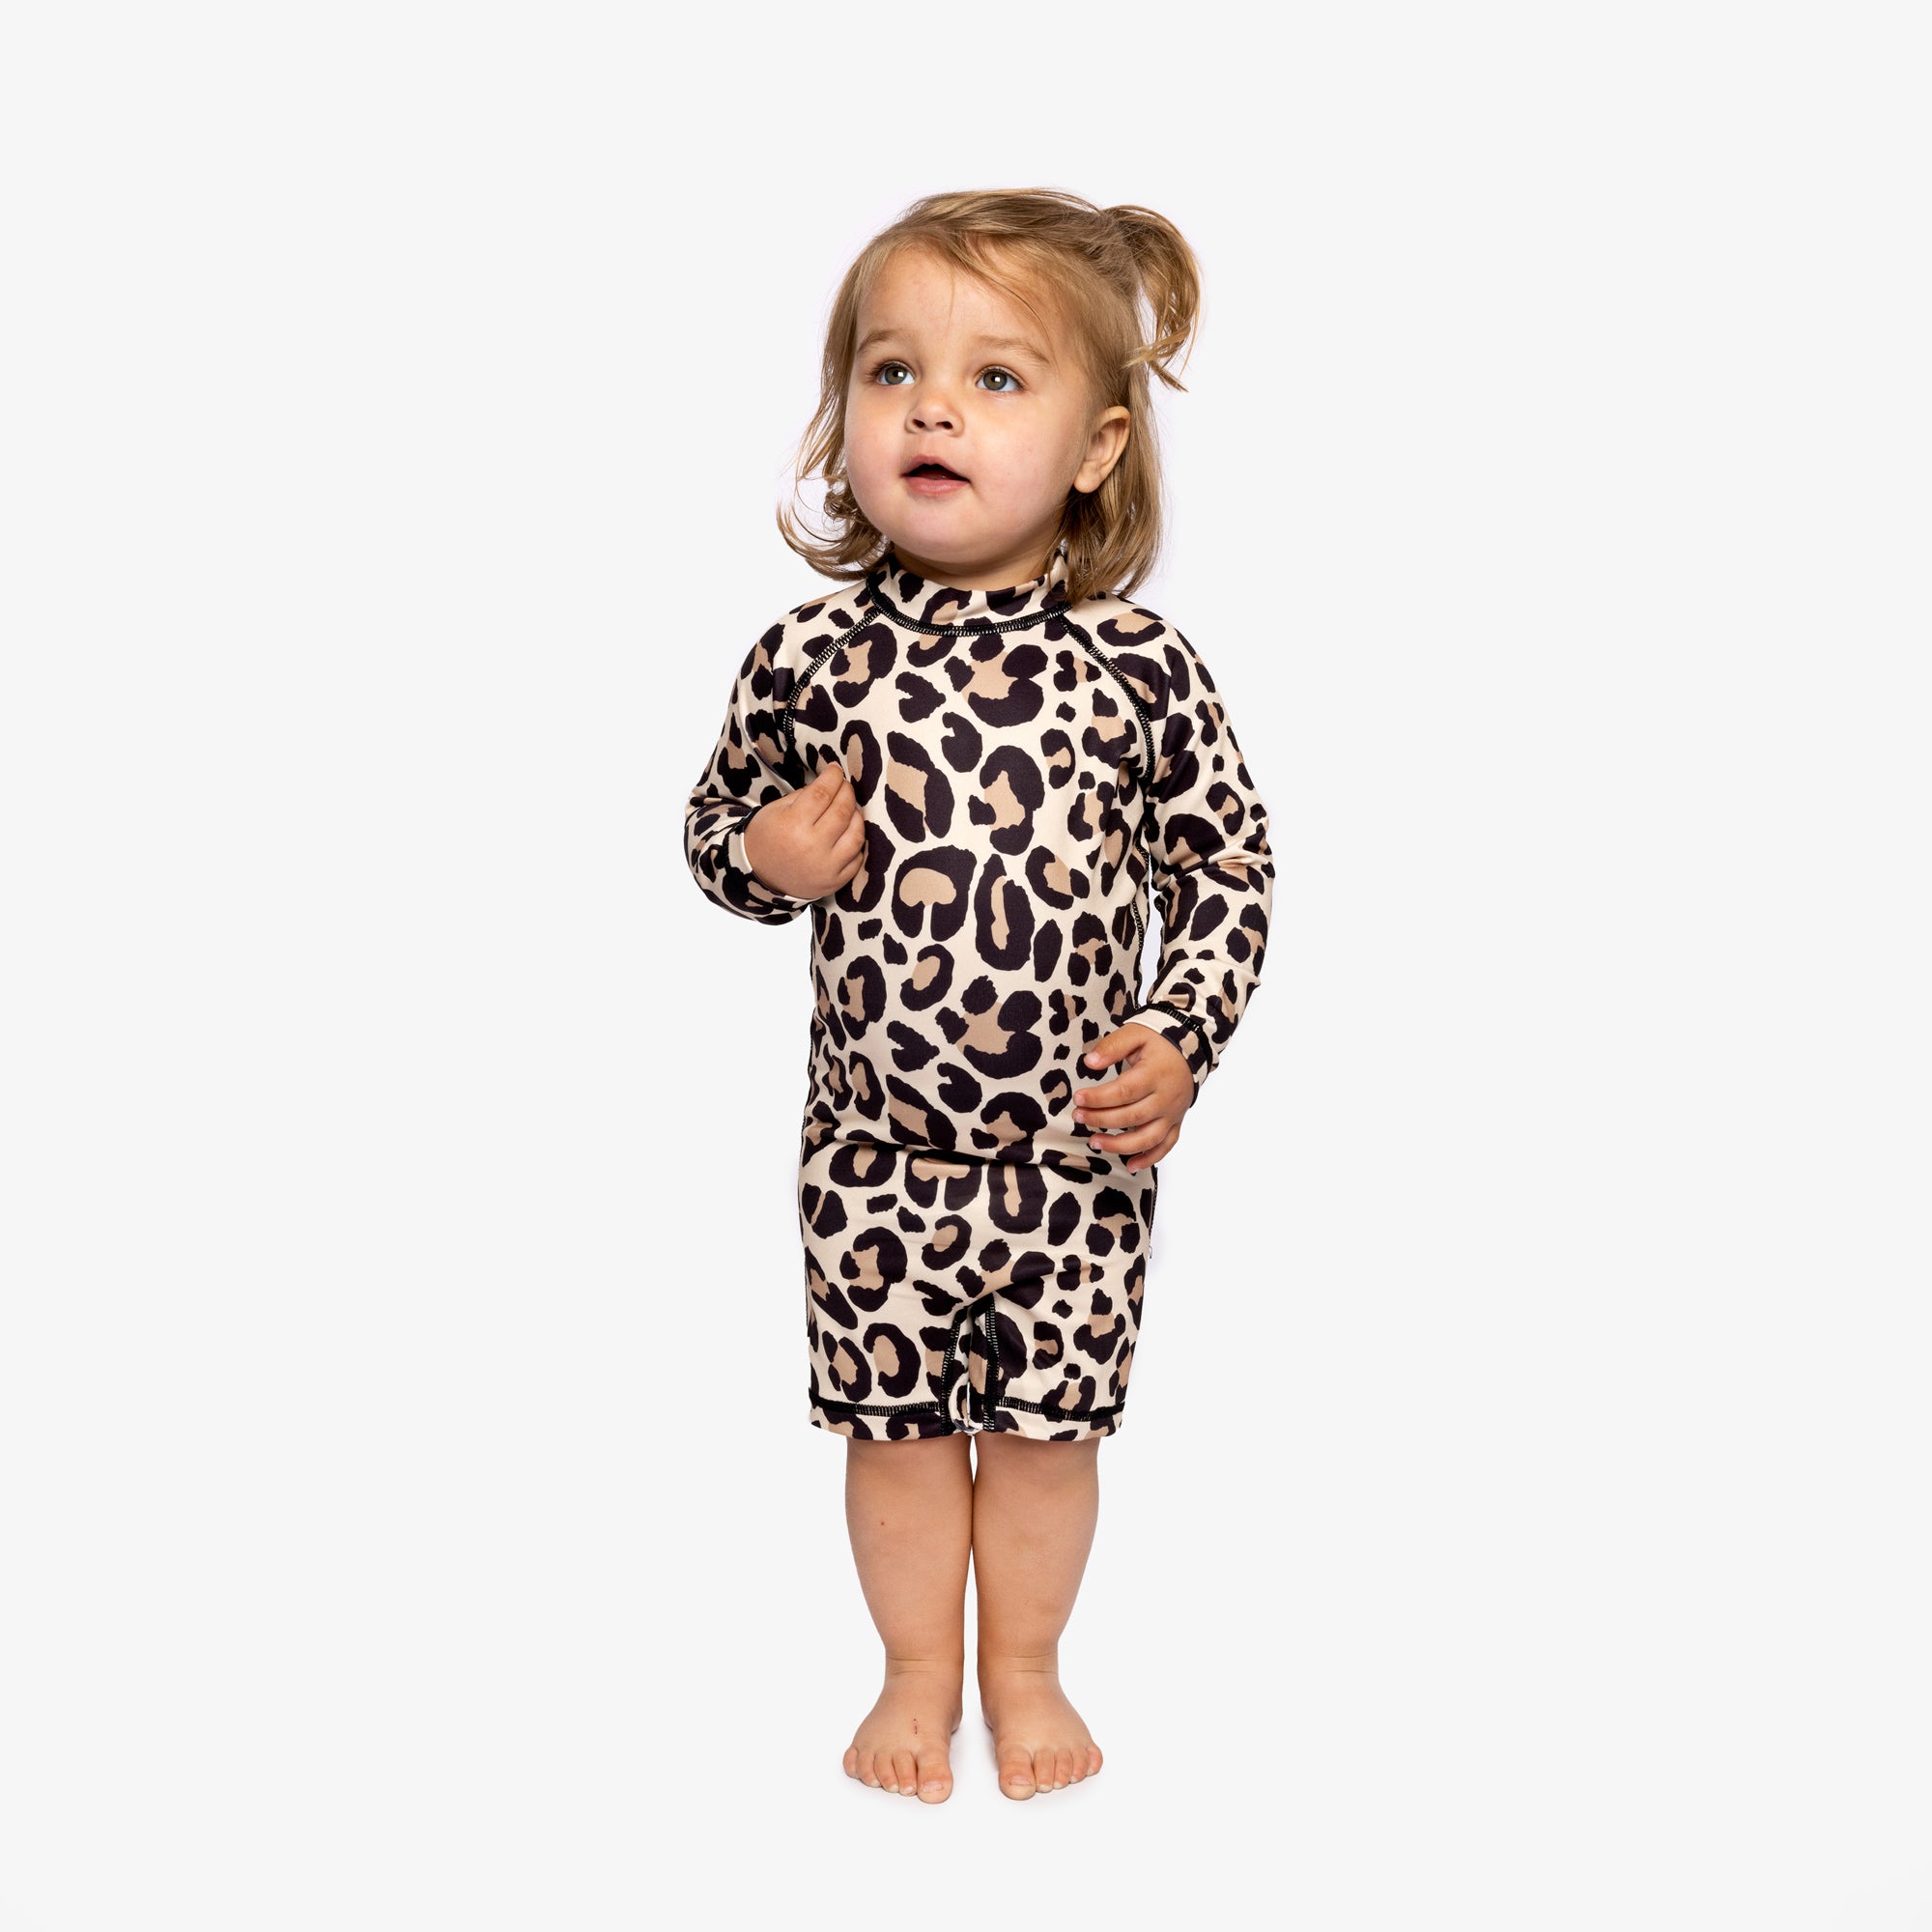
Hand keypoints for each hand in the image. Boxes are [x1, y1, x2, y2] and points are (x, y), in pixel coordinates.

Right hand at [741, 759, 866, 901]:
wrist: (758, 876)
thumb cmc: (767, 838)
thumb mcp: (776, 809)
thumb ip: (804, 795)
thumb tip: (831, 783)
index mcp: (793, 824)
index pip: (823, 792)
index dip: (833, 776)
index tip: (835, 770)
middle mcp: (812, 846)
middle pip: (843, 810)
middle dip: (847, 792)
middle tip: (844, 786)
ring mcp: (826, 866)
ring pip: (856, 835)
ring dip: (857, 816)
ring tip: (850, 809)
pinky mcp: (835, 882)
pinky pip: (857, 858)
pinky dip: (856, 843)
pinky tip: (849, 833)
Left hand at [1070, 1024, 1192, 1171]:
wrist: (1190, 1048)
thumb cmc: (1158, 1041)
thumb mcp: (1135, 1034)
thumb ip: (1112, 1046)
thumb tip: (1089, 1062)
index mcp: (1155, 1074)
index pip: (1124, 1091)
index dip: (1099, 1098)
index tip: (1078, 1098)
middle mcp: (1166, 1097)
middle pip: (1132, 1116)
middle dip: (1101, 1119)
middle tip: (1078, 1116)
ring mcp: (1173, 1113)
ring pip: (1148, 1137)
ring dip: (1120, 1145)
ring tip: (1094, 1141)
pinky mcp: (1176, 1122)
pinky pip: (1166, 1146)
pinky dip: (1149, 1159)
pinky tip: (1130, 1165)